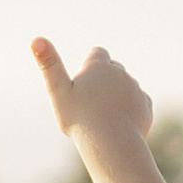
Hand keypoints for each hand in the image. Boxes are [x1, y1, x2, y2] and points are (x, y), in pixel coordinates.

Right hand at [32, 37, 154, 150]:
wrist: (111, 143)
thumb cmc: (80, 118)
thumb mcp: (58, 92)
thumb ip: (49, 65)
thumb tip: (36, 39)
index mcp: (99, 66)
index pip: (98, 53)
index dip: (91, 65)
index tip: (84, 81)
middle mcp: (120, 72)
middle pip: (113, 69)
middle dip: (105, 80)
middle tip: (91, 102)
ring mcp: (135, 88)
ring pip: (127, 86)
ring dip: (118, 95)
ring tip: (104, 116)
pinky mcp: (146, 105)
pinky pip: (138, 102)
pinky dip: (130, 110)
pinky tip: (119, 123)